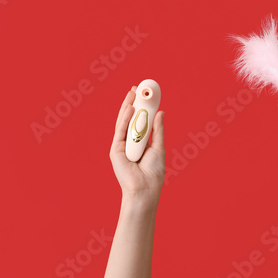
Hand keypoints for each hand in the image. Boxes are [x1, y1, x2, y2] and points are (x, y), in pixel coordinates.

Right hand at [109, 86, 164, 207]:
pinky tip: (130, 108)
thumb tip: (161, 112)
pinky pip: (120, 131)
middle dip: (132, 103)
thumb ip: (158, 130)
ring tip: (133, 93)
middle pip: (129, 119)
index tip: (144, 95)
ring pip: (123, 122)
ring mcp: (121, 146)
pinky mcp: (116, 150)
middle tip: (136, 89)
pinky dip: (125, 119)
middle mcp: (128, 143)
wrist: (146, 189)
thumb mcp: (158, 147)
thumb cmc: (153, 172)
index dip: (141, 107)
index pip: (139, 121)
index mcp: (139, 142)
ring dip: (127, 106)